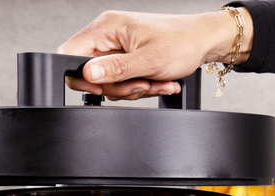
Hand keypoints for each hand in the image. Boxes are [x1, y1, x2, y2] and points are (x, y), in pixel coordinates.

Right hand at [57, 9, 252, 99]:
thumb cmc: (182, 43)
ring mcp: (118, 49)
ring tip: (155, 81)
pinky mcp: (127, 60)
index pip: (71, 53)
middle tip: (140, 84)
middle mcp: (109, 36)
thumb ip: (116, 69)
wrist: (204, 42)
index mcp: (107, 27)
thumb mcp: (148, 61)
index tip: (101, 88)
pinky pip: (122, 82)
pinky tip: (157, 81)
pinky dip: (139, 86)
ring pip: (109, 82)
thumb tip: (88, 74)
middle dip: (117, 87)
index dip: (80, 76)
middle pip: (92, 73)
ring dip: (132, 89)